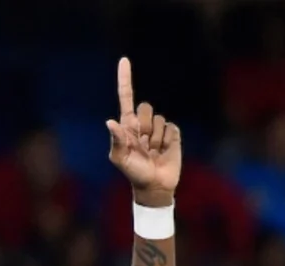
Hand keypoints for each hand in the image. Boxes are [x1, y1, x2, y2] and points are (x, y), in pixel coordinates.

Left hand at [106, 57, 181, 205]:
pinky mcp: (173, 135)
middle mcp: (142, 123)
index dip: (125, 79)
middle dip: (145, 124)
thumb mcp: (120, 159)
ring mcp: (158, 129)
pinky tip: (164, 151)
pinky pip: (172, 128)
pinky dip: (169, 140)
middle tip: (142, 143)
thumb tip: (110, 122)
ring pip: (160, 119)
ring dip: (156, 137)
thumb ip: (117, 141)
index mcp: (127, 125)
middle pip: (146, 107)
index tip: (124, 60)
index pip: (126, 97)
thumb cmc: (134, 172)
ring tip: (153, 151)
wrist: (155, 185)